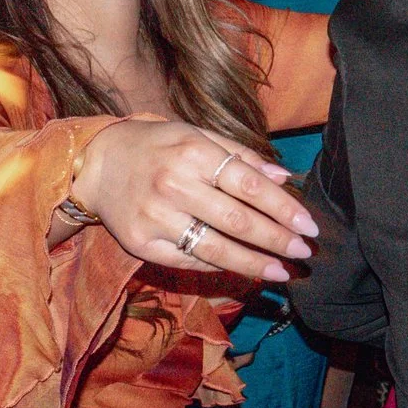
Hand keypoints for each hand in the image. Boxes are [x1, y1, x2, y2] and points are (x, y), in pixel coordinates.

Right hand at [72, 118, 316, 282]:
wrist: (99, 163)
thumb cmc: (158, 146)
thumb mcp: (198, 136)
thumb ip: (240, 156)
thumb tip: (284, 179)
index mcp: (193, 152)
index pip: (249, 185)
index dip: (283, 208)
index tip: (308, 226)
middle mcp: (174, 185)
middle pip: (237, 221)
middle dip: (276, 240)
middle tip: (304, 253)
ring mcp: (156, 217)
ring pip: (215, 249)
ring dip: (254, 263)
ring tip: (281, 271)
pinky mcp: (142, 243)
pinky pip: (189, 261)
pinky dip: (219, 268)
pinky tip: (242, 270)